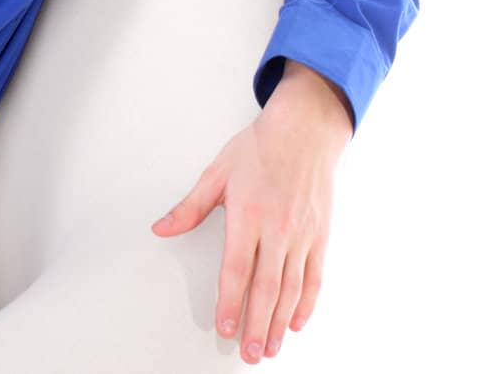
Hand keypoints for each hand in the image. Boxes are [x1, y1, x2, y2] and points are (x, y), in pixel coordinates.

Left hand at [149, 67, 349, 363]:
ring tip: (270, 348)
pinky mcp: (321, 236)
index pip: (237, 268)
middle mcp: (278, 229)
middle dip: (256, 324)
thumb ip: (190, 207)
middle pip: (266, 287)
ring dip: (279, 322)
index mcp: (248, 215)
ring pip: (291, 288)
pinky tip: (296, 322)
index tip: (224, 326)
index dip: (230, 301)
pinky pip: (314, 277)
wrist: (305, 131)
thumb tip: (161, 227)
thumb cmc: (259, 149)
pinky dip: (306, 303)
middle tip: (248, 353)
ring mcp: (302, 235)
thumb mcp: (217, 173)